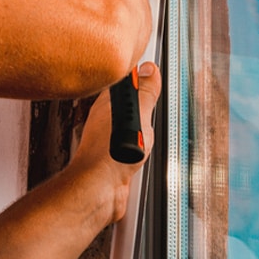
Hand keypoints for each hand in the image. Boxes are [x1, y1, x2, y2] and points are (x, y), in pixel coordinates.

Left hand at [71, 62, 161, 223]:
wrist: (100, 189)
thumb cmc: (110, 153)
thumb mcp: (137, 115)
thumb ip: (144, 93)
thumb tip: (149, 70)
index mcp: (108, 103)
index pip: (125, 81)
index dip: (140, 75)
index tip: (154, 69)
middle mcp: (106, 120)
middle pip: (128, 103)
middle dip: (143, 101)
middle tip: (158, 96)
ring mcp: (109, 140)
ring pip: (129, 126)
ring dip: (142, 126)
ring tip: (152, 124)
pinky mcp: (115, 159)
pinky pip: (131, 146)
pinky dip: (140, 147)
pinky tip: (145, 150)